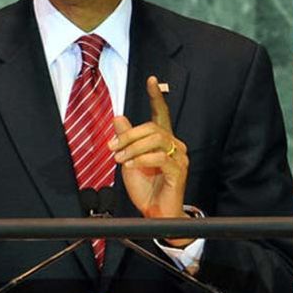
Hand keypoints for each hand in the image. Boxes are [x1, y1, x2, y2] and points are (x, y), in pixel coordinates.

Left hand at [109, 76, 188, 219]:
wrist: (155, 212)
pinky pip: (160, 157)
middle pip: (152, 127)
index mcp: (163, 141)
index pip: (161, 114)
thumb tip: (118, 117)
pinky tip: (130, 165)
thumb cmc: (145, 187)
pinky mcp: (179, 171)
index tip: (152, 80)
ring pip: (156, 140)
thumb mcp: (128, 160)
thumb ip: (126, 139)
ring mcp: (179, 158)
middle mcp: (175, 145)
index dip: (156, 97)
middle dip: (129, 135)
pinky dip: (141, 159)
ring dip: (133, 148)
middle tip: (112, 147)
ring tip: (120, 159)